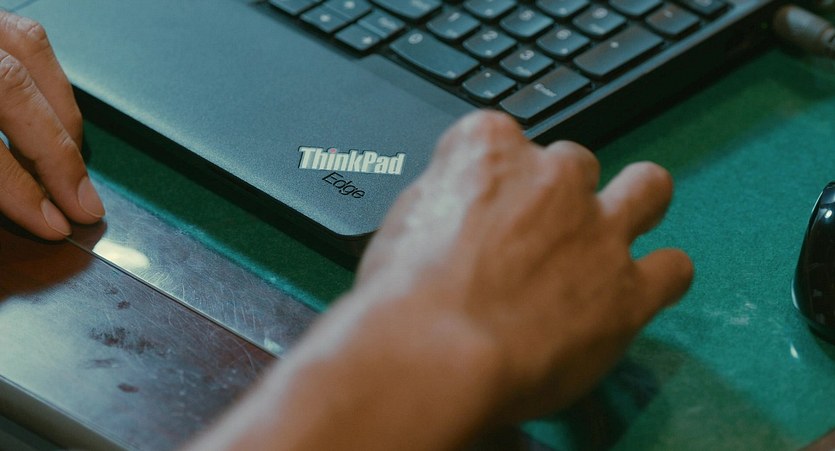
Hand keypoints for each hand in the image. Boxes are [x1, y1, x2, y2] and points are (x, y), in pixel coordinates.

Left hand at [0, 11, 102, 239]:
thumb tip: (25, 203)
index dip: (20, 188)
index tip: (51, 222)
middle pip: (11, 87)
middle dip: (58, 154)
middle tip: (84, 203)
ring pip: (29, 50)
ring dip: (62, 114)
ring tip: (74, 164)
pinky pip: (26, 36)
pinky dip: (49, 78)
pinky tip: (53, 114)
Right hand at [353, 110, 693, 421]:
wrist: (434, 353)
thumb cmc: (404, 296)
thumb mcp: (406, 221)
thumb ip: (451, 201)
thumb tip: (464, 214)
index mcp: (490, 148)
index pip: (504, 137)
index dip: (498, 177)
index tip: (489, 208)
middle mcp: (554, 176)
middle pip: (574, 163)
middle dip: (562, 193)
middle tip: (541, 237)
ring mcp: (599, 229)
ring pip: (648, 188)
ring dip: (635, 205)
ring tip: (611, 240)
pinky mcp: (630, 289)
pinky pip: (673, 267)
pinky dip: (659, 277)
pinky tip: (636, 294)